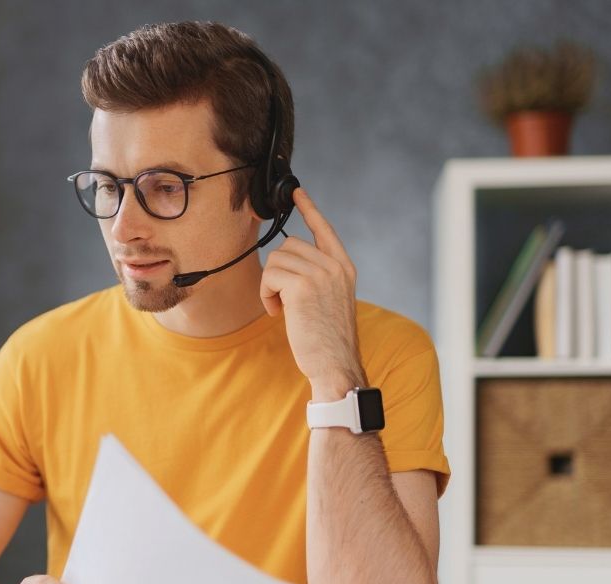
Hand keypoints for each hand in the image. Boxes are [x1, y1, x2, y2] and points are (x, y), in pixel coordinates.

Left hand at [259, 188, 365, 400]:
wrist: (335, 364)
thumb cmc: (327, 340)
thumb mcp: (329, 302)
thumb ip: (317, 278)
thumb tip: (288, 262)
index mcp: (344, 268)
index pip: (324, 229)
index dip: (309, 209)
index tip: (297, 192)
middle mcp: (335, 266)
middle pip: (288, 245)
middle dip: (277, 271)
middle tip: (282, 300)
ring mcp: (321, 273)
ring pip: (276, 259)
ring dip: (270, 286)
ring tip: (282, 309)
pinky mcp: (303, 285)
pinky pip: (269, 275)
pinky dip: (266, 295)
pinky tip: (277, 313)